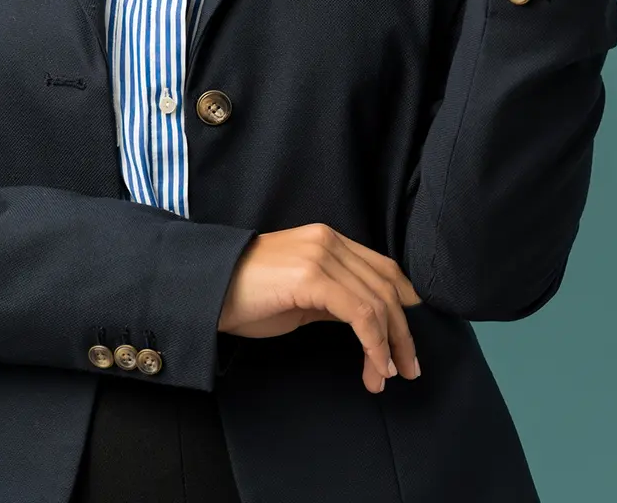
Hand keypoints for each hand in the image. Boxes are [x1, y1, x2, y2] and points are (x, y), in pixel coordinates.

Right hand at [217, 224, 423, 392]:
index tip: (409, 339)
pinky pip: (359, 313)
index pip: (382, 268)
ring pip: (377, 301)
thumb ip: (334, 297)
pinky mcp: (311, 276)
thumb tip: (366, 320)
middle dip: (403, 331)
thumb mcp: (300, 294)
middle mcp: (328, 240)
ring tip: (387, 376)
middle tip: (409, 369)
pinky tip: (374, 367)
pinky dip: (374, 344)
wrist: (207, 291)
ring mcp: (320, 255)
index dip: (404, 303)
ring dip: (390, 345)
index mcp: (327, 239)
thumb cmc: (247, 296)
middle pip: (386, 285)